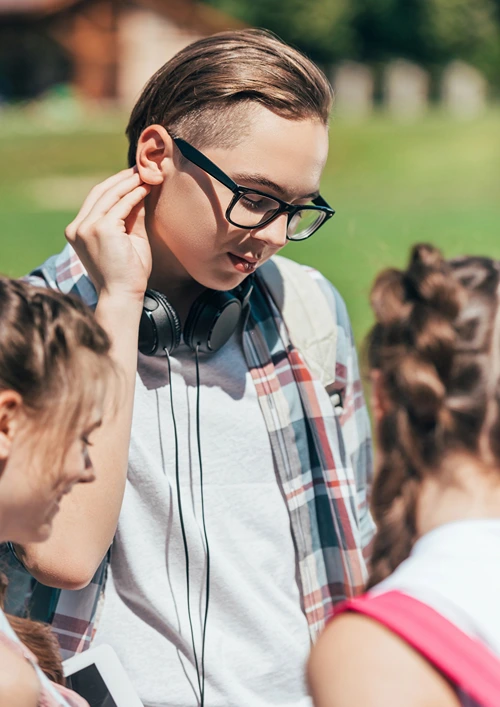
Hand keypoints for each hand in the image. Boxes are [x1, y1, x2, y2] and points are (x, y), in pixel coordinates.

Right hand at [65, 168, 151, 300]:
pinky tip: (146, 188)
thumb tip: (140, 191)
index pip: (95, 199)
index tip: (133, 176)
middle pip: (100, 192)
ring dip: (130, 182)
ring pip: (110, 195)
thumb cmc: (127, 274)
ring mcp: (87, 227)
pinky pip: (121, 205)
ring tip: (147, 174)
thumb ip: (131, 216)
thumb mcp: (128, 239)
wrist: (122, 296)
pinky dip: (134, 195)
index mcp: (78, 230)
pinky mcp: (101, 229)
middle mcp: (77, 227)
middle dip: (122, 178)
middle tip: (142, 168)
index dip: (115, 185)